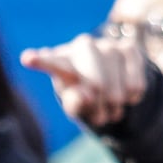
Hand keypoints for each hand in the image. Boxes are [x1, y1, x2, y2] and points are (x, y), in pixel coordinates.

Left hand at [19, 29, 150, 132]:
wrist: (110, 82)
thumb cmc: (83, 95)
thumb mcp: (74, 105)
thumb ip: (75, 104)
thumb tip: (86, 96)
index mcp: (61, 59)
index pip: (51, 62)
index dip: (40, 61)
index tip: (27, 59)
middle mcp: (83, 46)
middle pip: (96, 84)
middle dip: (100, 107)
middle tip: (99, 117)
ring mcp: (107, 45)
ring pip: (117, 89)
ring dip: (116, 106)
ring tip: (111, 107)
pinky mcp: (129, 49)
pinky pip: (135, 84)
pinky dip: (131, 97)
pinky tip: (125, 94)